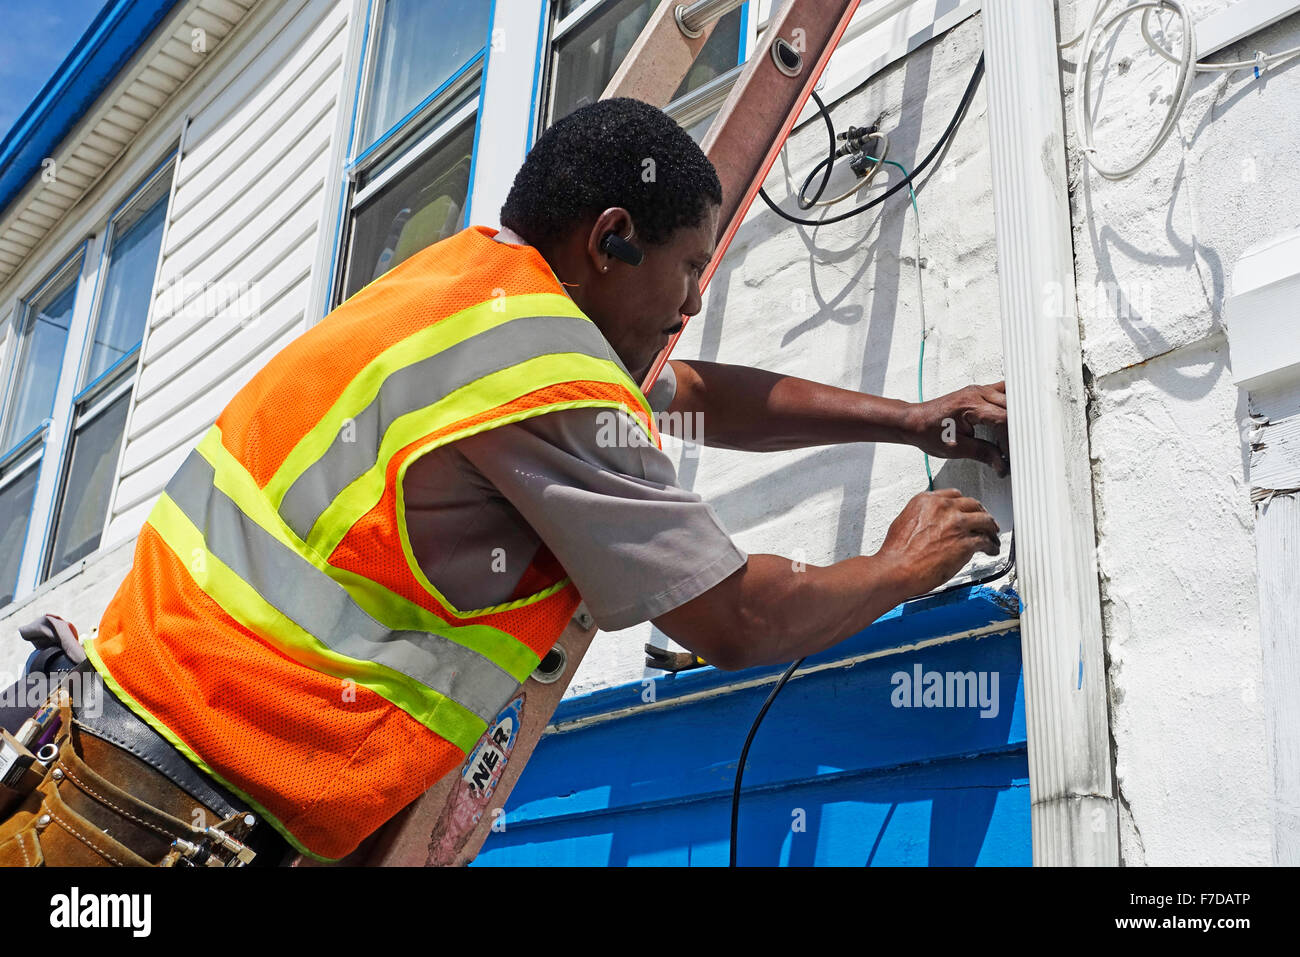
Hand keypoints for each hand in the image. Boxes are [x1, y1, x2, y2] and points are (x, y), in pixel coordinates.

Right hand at [877, 489, 1000, 595]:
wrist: (897, 568)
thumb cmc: (897, 552)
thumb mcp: (904, 522)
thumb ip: (922, 518)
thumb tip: (930, 524)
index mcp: (927, 501)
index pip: (954, 495)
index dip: (963, 504)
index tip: (966, 510)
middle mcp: (944, 508)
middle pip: (972, 504)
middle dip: (980, 513)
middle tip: (984, 520)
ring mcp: (957, 524)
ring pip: (984, 520)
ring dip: (990, 528)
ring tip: (993, 535)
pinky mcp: (966, 543)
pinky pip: (986, 541)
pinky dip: (991, 546)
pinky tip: (991, 550)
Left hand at [904, 381, 1009, 476]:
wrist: (914, 422)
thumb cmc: (927, 431)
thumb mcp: (956, 449)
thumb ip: (982, 454)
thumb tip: (1001, 463)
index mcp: (970, 405)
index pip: (1005, 420)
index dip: (1011, 439)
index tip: (1010, 454)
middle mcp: (977, 393)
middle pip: (1013, 408)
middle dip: (1017, 430)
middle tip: (1015, 448)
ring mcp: (980, 390)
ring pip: (1013, 398)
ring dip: (1017, 416)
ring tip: (1014, 436)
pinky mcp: (980, 392)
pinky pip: (1004, 394)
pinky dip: (1011, 407)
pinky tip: (1012, 421)